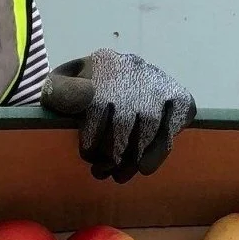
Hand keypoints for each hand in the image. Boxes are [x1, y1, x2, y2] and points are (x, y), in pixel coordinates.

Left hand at [41, 49, 195, 180]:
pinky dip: (159, 149)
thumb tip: (83, 99)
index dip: (92, 136)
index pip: (97, 104)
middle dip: (112, 153)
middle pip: (124, 118)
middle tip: (101, 172)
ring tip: (119, 175)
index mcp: (104, 63)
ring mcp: (158, 82)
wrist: (113, 77)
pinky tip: (145, 167)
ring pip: (149, 123)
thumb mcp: (61, 86)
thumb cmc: (81, 89)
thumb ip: (59, 92)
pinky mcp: (179, 96)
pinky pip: (174, 124)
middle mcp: (134, 68)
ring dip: (134, 156)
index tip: (87, 154)